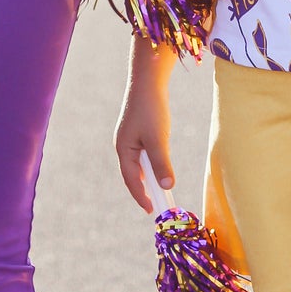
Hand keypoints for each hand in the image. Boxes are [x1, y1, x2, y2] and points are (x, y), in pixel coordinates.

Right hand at [114, 86, 174, 213]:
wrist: (148, 81)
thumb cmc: (151, 109)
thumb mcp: (158, 139)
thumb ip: (162, 163)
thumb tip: (167, 186)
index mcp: (123, 149)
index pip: (131, 180)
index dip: (141, 196)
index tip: (152, 210)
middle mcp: (123, 145)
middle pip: (133, 174)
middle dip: (144, 189)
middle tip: (157, 203)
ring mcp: (130, 138)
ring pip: (138, 164)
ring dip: (148, 177)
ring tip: (159, 189)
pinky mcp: (138, 130)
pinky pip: (143, 154)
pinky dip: (150, 164)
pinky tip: (159, 165)